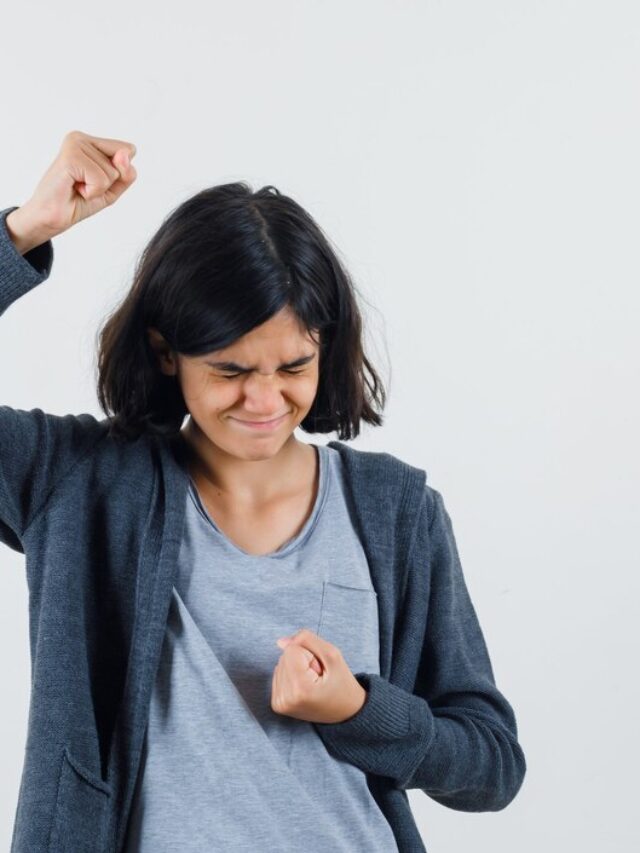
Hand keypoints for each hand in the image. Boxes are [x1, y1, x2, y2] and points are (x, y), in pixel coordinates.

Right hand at [8, 129, 137, 246]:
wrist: (52, 217)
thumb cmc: (79, 201)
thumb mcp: (112, 189)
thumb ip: (126, 173)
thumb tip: (124, 155)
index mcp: (92, 141)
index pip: (129, 150)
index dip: (121, 173)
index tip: (95, 179)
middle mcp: (82, 138)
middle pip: (124, 161)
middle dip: (109, 182)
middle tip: (84, 185)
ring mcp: (75, 144)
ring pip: (113, 172)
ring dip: (98, 189)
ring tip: (77, 187)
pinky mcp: (71, 156)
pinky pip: (101, 180)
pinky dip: (92, 192)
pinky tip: (74, 188)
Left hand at [271, 628, 367, 723]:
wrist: (345, 711)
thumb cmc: (342, 683)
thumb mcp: (332, 655)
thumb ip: (307, 640)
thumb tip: (280, 642)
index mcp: (300, 690)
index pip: (292, 649)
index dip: (310, 655)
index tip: (320, 671)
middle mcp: (285, 700)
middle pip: (284, 657)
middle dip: (303, 662)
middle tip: (318, 677)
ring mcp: (280, 704)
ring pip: (281, 664)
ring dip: (297, 668)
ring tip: (313, 683)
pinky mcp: (277, 704)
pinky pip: (279, 675)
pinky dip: (292, 676)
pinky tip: (305, 687)